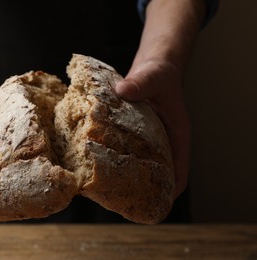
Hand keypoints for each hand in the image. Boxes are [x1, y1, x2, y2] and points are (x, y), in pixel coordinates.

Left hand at [115, 59, 190, 198]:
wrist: (153, 64)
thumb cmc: (160, 73)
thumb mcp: (154, 77)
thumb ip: (141, 84)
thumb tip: (122, 91)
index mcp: (177, 136)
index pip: (179, 170)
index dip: (170, 190)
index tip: (155, 204)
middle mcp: (163, 142)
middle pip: (158, 173)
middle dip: (144, 189)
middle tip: (123, 201)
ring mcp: (148, 139)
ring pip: (141, 164)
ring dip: (127, 175)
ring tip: (105, 186)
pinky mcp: (133, 133)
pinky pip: (126, 150)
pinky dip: (115, 157)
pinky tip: (96, 162)